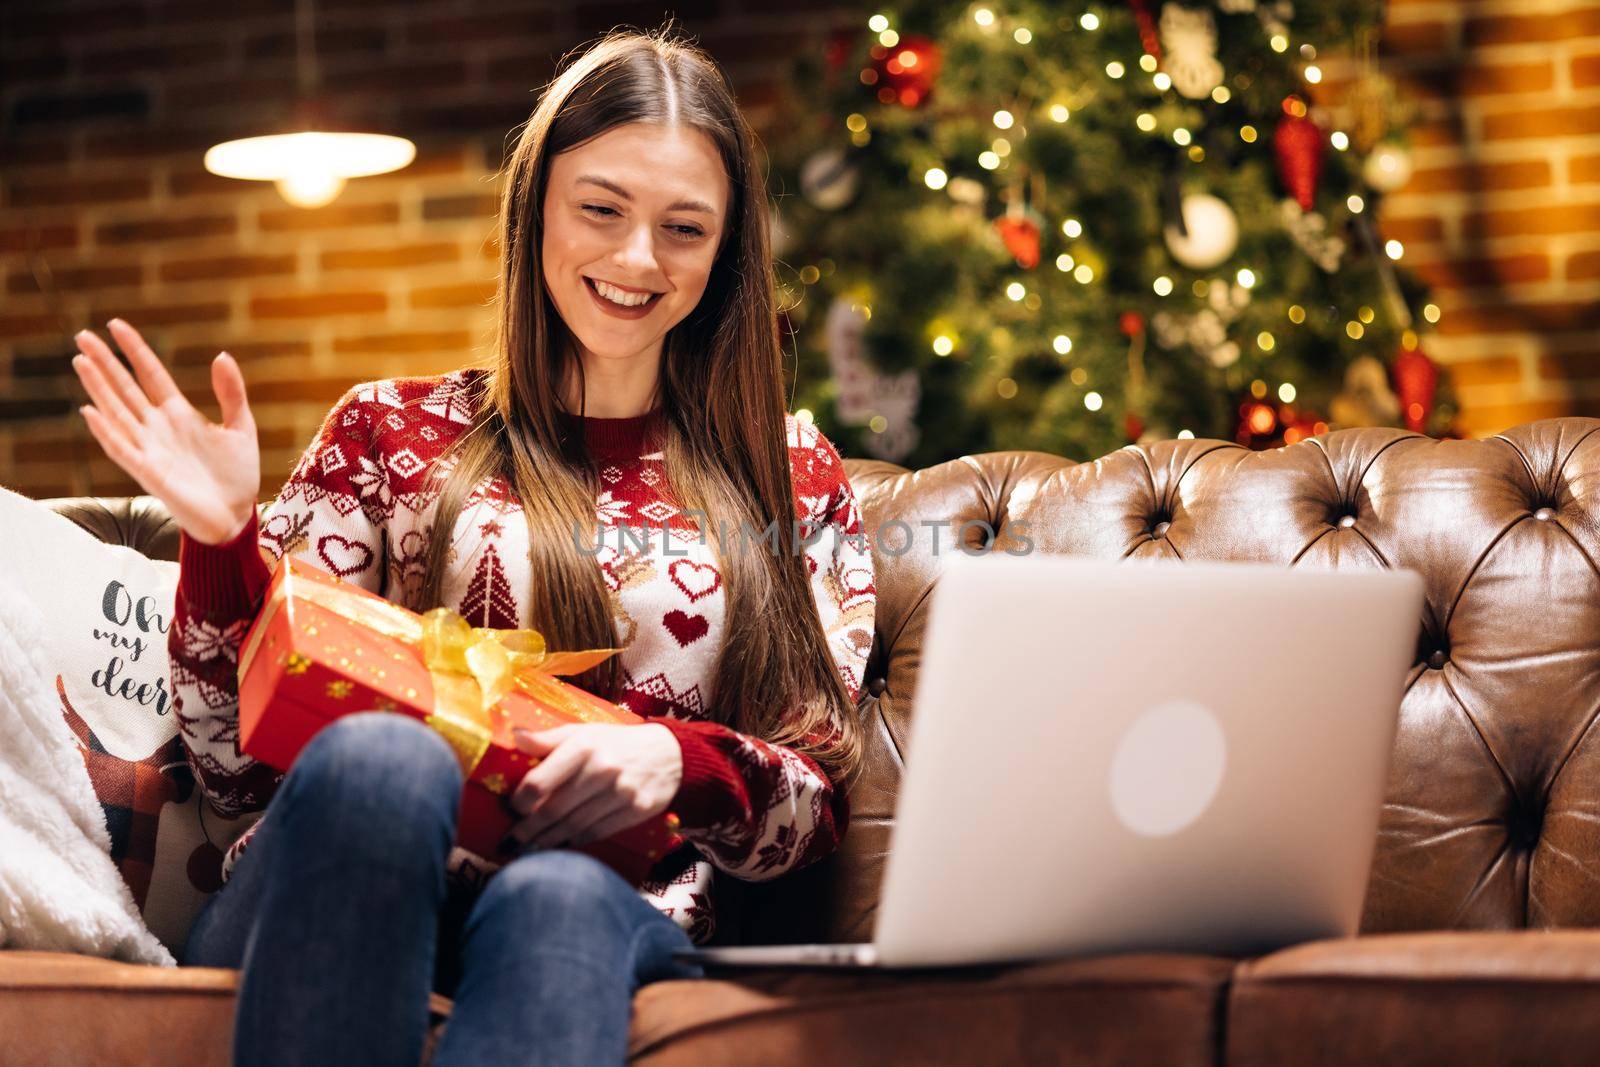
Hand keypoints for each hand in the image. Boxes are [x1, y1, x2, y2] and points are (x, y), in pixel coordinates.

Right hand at [70, 318, 260, 544]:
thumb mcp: (241, 427)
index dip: (134, 350)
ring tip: (80, 361)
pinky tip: (90, 411)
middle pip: (126, 388)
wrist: (236, 516)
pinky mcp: (149, 473)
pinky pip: (122, 449)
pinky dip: (106, 431)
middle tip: (81, 336)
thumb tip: (221, 355)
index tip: (115, 325)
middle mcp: (158, 428)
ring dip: (98, 389)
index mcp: (179, 414)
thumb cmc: (236, 475)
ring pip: (117, 412)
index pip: (151, 374)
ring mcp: (150, 449)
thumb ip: (231, 393)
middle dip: (104, 363)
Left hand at [502, 723, 681, 852]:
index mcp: (583, 746)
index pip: (539, 782)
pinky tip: (561, 844)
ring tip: (529, 848)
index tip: (512, 808)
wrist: (669, 754)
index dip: (520, 801)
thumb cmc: (616, 743)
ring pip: (572, 826)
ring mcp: (621, 792)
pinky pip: (596, 833)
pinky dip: (574, 842)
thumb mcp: (583, 732)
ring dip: (547, 841)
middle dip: (527, 831)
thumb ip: (547, 739)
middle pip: (552, 810)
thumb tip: (513, 738)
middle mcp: (601, 769)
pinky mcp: (636, 810)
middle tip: (510, 842)